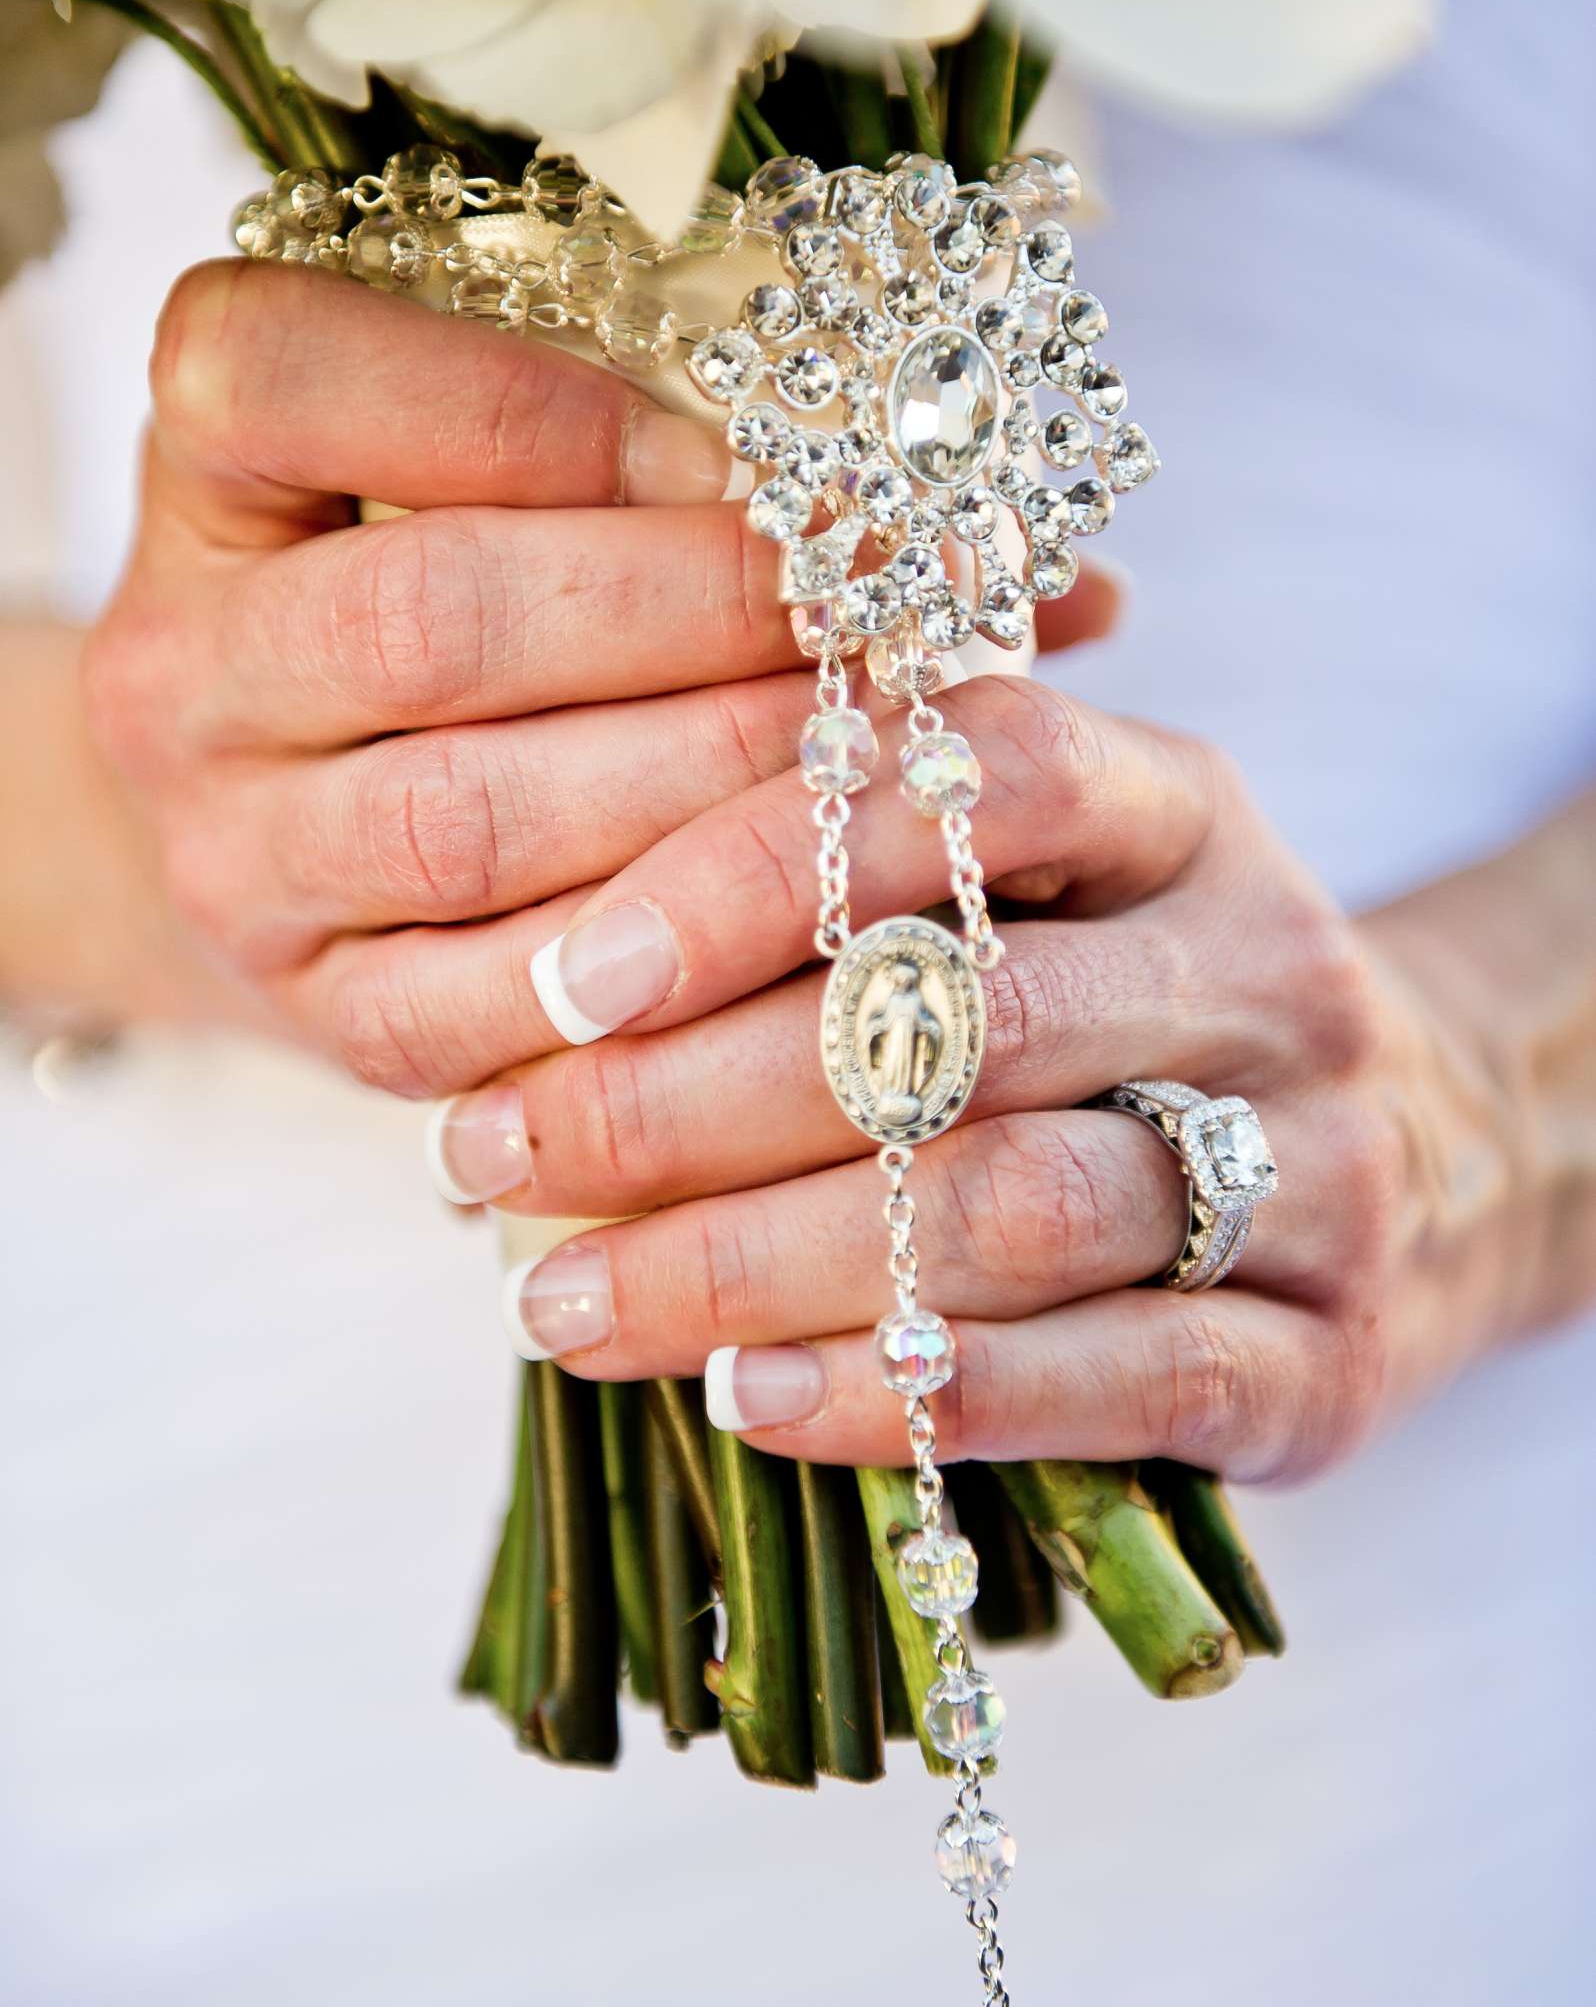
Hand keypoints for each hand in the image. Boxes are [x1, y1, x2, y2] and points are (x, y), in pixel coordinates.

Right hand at [78, 261, 1120, 1074]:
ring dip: (709, 789)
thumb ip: (717, 463)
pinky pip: (483, 1007)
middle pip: (424, 619)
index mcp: (200, 461)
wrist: (302, 799)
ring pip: (467, 822)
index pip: (281, 368)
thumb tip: (1070, 572)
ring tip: (883, 757)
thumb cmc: (465, 585)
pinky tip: (810, 921)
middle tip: (880, 616)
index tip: (755, 457)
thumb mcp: (519, 471)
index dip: (543, 414)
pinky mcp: (314, 1008)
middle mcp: (176, 661)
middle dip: (690, 615)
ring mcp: (231, 850)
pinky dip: (668, 966)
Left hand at [477, 672, 1550, 1482]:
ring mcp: (1319, 1165)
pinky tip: (750, 1401)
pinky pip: (1122, 1379)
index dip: (758, 865)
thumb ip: (860, 881)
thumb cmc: (1135, 1010)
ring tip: (569, 1306)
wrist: (1423, 1159)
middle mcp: (1266, 969)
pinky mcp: (1328, 1355)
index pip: (976, 779)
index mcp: (1181, 810)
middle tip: (495, 1155)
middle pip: (967, 1022)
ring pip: (1020, 1210)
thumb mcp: (1045, 887)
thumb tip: (556, 964)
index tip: (568, 975)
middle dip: (693, 1100)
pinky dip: (916, 1397)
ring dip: (762, 1264)